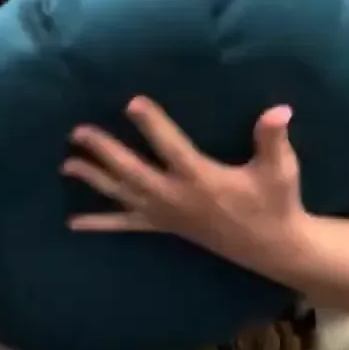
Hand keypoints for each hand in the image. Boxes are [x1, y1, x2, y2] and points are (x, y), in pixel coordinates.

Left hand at [62, 97, 308, 274]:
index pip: (171, 148)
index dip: (152, 124)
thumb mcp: (281, 169)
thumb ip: (274, 139)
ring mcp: (166, 214)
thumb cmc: (276, 202)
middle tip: (78, 132)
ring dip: (94, 179)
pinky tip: (73, 223)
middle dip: (105, 152)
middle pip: (133, 172)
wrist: (273, 247)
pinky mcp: (164, 226)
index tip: (132, 102)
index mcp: (202, 179)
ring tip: (67, 164)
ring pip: (123, 195)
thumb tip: (280, 110)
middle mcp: (177, 197)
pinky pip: (126, 225)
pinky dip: (100, 223)